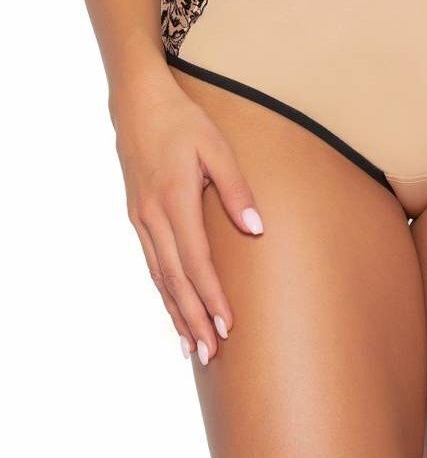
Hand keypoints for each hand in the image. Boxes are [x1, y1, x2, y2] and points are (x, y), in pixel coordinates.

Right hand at [112, 71, 262, 365]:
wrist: (138, 104)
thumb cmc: (183, 123)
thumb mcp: (217, 147)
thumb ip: (236, 190)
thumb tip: (257, 230)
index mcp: (176, 200)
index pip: (196, 260)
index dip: (211, 295)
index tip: (226, 324)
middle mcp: (154, 217)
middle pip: (176, 279)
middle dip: (194, 318)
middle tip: (212, 354)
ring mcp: (142, 220)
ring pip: (160, 278)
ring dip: (177, 314)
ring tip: (193, 348)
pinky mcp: (138, 219)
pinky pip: (152, 265)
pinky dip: (164, 294)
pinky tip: (174, 313)